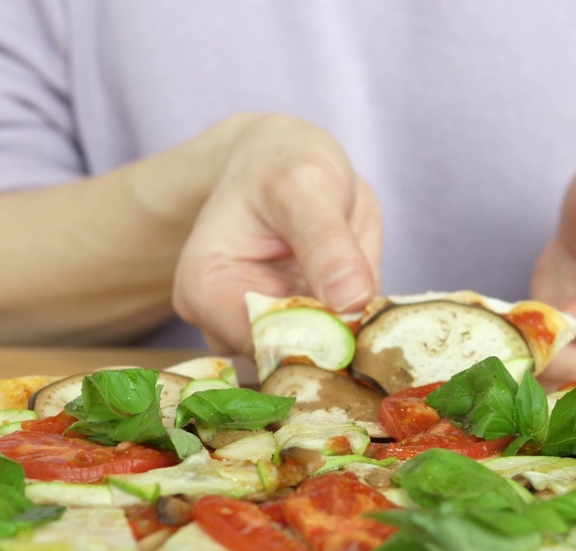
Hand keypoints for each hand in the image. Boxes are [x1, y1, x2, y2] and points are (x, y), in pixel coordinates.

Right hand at [173, 114, 382, 355]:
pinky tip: (364, 304)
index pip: (259, 345)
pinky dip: (356, 335)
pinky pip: (333, 350)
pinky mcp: (294, 335)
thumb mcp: (304, 187)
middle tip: (370, 311)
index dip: (313, 342)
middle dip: (333, 347)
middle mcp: (222, 324)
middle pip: (284, 363)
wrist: (282, 162)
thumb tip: (352, 299)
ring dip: (348, 341)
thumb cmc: (281, 164)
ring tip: (364, 296)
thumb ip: (326, 242)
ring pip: (312, 363)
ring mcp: (259, 334)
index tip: (356, 321)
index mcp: (205, 290)